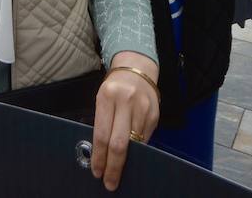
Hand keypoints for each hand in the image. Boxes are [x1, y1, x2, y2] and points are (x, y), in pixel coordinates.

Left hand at [92, 52, 159, 191]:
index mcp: (107, 97)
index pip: (102, 135)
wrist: (137, 69)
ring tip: (118, 172)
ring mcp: (143, 109)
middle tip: (109, 182)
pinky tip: (132, 155)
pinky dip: (137, 150)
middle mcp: (126, 103)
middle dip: (113, 167)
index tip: (97, 172)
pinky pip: (145, 140)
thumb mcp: (102, 99)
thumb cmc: (114, 88)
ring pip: (134, 144)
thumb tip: (100, 153)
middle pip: (119, 144)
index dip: (99, 157)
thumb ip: (102, 123)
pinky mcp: (154, 116)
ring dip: (127, 161)